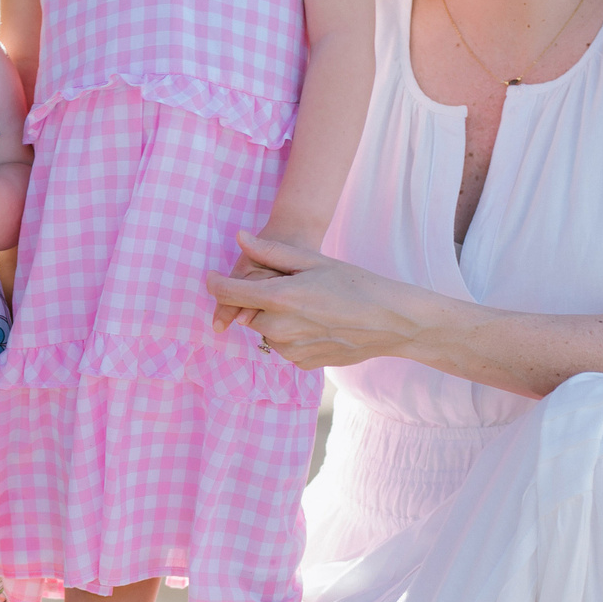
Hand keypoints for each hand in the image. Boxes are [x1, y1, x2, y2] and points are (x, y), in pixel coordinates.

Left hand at [204, 233, 430, 370]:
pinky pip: (284, 347)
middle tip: (288, 288)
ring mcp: (290, 349)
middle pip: (248, 313)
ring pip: (266, 331)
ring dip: (276, 318)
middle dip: (257, 300)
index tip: (212, 277)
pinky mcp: (302, 363)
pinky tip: (317, 324)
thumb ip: (271, 252)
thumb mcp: (313, 261)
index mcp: (280, 298)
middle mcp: (280, 328)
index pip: (228, 293)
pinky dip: (291, 335)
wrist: (390, 322)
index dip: (214, 283)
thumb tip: (238, 238)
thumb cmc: (355, 284)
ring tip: (309, 306)